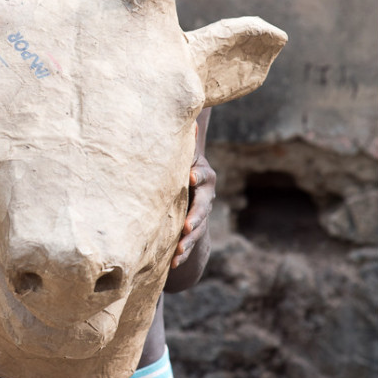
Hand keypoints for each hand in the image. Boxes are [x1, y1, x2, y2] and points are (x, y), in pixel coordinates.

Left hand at [170, 148, 215, 268]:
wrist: (192, 191)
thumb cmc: (183, 167)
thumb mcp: (186, 154)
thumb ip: (186, 140)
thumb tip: (187, 113)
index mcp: (202, 175)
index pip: (202, 175)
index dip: (197, 175)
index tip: (190, 177)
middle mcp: (204, 196)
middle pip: (203, 207)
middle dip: (195, 217)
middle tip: (186, 225)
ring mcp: (200, 216)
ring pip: (196, 229)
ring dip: (188, 241)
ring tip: (178, 251)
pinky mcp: (192, 232)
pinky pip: (189, 244)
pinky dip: (181, 254)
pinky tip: (172, 264)